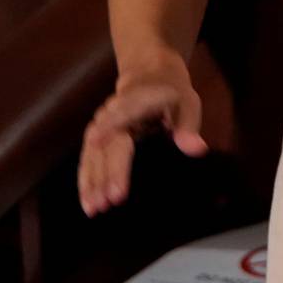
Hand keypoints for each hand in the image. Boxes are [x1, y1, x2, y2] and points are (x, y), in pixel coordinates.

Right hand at [78, 51, 207, 215]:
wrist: (149, 74)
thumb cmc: (172, 94)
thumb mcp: (188, 103)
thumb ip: (189, 126)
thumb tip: (196, 149)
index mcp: (139, 98)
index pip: (123, 112)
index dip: (111, 125)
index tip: (97, 141)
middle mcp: (114, 110)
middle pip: (108, 141)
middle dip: (106, 170)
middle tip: (108, 200)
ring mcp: (102, 122)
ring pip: (93, 151)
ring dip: (91, 179)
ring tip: (93, 208)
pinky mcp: (97, 135)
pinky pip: (89, 157)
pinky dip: (86, 178)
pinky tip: (86, 200)